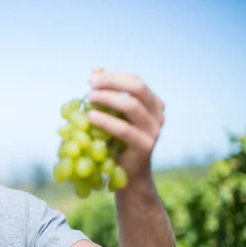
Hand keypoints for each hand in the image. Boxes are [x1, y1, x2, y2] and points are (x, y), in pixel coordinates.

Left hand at [86, 70, 164, 184]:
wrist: (128, 177)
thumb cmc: (117, 144)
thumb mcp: (112, 117)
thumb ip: (107, 94)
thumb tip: (96, 70)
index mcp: (153, 104)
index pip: (135, 82)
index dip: (113, 77)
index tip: (91, 78)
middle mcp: (158, 114)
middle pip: (137, 89)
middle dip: (112, 83)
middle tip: (90, 85)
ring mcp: (154, 131)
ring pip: (132, 107)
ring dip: (108, 99)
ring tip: (88, 98)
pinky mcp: (145, 146)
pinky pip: (124, 130)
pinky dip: (106, 121)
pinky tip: (90, 117)